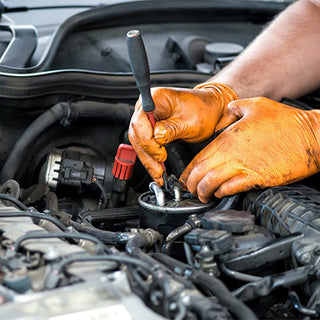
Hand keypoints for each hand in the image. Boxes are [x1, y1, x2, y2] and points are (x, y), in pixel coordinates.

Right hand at [128, 83, 237, 184]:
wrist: (210, 110)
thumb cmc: (203, 110)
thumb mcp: (191, 122)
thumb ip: (172, 129)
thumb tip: (157, 137)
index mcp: (156, 98)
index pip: (140, 121)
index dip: (148, 141)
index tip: (160, 154)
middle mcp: (147, 107)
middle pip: (137, 134)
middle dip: (147, 154)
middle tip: (158, 170)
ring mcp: (147, 118)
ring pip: (139, 142)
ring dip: (148, 160)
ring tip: (158, 174)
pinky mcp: (150, 129)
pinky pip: (145, 145)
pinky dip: (151, 158)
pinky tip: (156, 169)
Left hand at [180, 97, 319, 202]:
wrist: (311, 136)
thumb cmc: (286, 121)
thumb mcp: (255, 105)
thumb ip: (234, 109)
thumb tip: (225, 112)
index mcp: (228, 137)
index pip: (199, 157)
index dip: (189, 170)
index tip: (185, 177)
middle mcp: (232, 153)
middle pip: (201, 172)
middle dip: (191, 184)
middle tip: (189, 190)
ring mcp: (245, 166)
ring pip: (213, 183)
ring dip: (204, 191)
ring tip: (202, 196)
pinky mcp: (258, 178)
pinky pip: (233, 188)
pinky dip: (222, 192)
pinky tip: (220, 193)